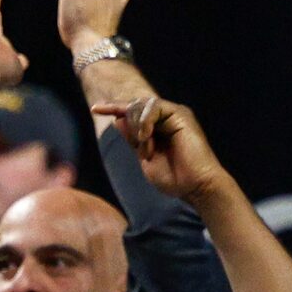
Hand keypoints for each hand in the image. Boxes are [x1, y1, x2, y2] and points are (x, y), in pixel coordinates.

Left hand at [92, 95, 231, 204]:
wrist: (197, 187)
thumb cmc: (174, 179)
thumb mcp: (145, 157)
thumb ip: (133, 139)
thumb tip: (118, 119)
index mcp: (157, 128)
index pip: (131, 112)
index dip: (113, 108)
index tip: (95, 109)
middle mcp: (166, 118)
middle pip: (135, 106)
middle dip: (130, 125)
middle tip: (141, 149)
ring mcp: (173, 114)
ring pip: (143, 104)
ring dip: (138, 127)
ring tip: (147, 149)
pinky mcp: (180, 114)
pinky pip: (154, 106)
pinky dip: (146, 120)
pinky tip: (147, 138)